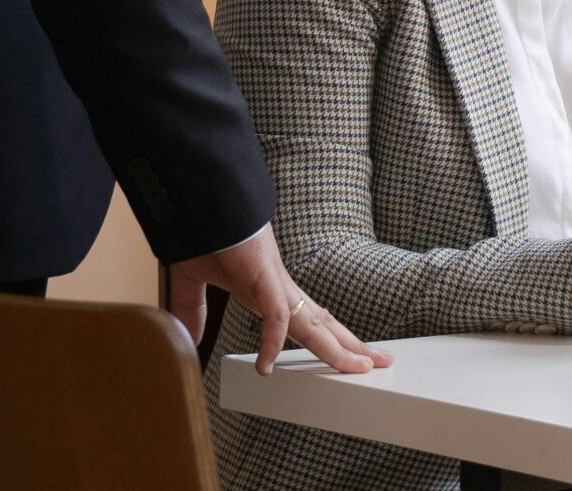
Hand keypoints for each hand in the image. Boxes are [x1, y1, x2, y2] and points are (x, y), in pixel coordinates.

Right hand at [167, 222, 391, 374]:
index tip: (348, 356)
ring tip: (361, 367)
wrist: (202, 203)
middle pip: (324, 325)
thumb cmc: (204, 234)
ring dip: (338, 347)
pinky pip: (275, 315)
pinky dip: (272, 341)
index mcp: (270, 292)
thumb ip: (194, 311)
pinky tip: (266, 366)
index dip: (329, 339)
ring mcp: (274, 284)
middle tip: (381, 362)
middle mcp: (280, 290)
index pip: (309, 321)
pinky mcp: (261, 278)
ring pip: (313, 324)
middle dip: (352, 345)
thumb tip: (191, 340)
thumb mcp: (196, 283)